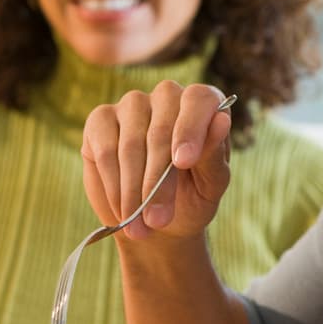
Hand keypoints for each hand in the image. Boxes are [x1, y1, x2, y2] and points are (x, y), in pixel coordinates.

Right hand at [81, 81, 232, 241]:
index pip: (198, 100)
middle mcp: (167, 97)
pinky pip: (104, 150)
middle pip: (161, 130)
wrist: (157, 222)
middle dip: (159, 181)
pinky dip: (113, 185)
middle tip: (159, 219)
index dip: (190, 130)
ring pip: (130, 144)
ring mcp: (132, 105)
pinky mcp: (101, 120)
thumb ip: (214, 155)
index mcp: (202, 105)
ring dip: (133, 191)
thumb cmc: (192, 198)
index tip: (184, 163)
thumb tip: (222, 121)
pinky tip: (123, 210)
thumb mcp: (210, 185)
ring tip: (141, 226)